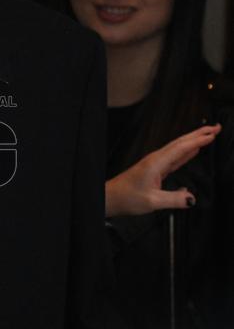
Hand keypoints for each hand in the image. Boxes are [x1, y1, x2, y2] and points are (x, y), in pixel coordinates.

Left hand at [105, 124, 220, 216]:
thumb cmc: (126, 198)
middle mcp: (156, 160)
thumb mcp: (152, 201)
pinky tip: (193, 151)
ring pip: (178, 148)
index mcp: (156, 163)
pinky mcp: (155, 169)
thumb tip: (191, 198)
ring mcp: (156, 163)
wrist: (111, 198)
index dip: (198, 140)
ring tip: (208, 135)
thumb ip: (174, 200)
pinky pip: (175, 157)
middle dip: (199, 133)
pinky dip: (186, 152)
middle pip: (181, 143)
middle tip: (216, 127)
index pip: (181, 148)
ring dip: (194, 140)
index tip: (213, 134)